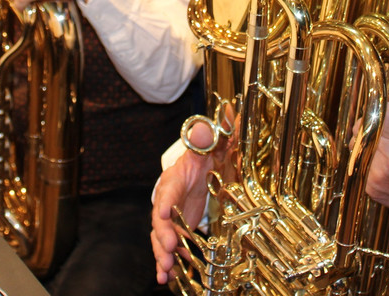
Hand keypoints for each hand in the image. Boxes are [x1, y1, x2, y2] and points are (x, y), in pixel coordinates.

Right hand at [151, 121, 217, 283]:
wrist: (203, 165)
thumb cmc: (205, 154)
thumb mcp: (211, 143)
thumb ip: (215, 132)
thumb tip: (228, 110)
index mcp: (177, 176)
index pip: (168, 188)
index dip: (165, 200)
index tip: (162, 213)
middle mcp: (169, 198)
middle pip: (160, 218)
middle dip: (162, 234)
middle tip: (169, 249)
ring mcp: (172, 215)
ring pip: (161, 236)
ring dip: (162, 254)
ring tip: (164, 271)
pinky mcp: (177, 228)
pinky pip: (169, 247)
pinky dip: (168, 262)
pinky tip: (168, 277)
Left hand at [363, 100, 388, 211]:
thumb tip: (385, 102)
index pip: (378, 112)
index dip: (381, 111)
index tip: (384, 114)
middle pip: (363, 127)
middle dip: (370, 126)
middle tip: (382, 130)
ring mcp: (379, 174)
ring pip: (357, 145)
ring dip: (367, 144)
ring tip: (384, 149)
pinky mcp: (372, 188)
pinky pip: (360, 163)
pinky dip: (368, 161)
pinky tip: (384, 165)